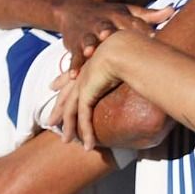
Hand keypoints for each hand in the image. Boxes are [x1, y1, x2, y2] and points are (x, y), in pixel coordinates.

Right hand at [56, 0, 174, 64]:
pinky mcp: (74, 45)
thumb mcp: (128, 12)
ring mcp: (87, 34)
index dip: (141, 28)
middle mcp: (101, 24)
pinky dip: (73, 66)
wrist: (73, 10)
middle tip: (111, 35)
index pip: (131, 22)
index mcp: (117, 17)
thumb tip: (172, 10)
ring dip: (89, 45)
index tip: (153, 35)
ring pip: (88, 40)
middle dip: (109, 31)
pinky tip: (74, 76)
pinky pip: (74, 57)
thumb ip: (150, 15)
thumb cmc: (109, 15)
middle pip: (106, 27)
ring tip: (90, 52)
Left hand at [59, 32, 134, 148]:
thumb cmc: (133, 52)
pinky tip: (88, 145)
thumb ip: (131, 66)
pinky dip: (85, 133)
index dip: (62, 81)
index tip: (53, 85)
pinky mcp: (86, 94)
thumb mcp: (128, 60)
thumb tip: (144, 70)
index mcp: (90, 63)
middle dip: (57, 109)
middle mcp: (83, 74)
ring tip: (66, 141)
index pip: (72, 76)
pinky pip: (83, 118)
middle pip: (66, 95)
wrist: (126, 47)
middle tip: (50, 121)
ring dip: (69, 128)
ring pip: (70, 110)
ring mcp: (82, 84)